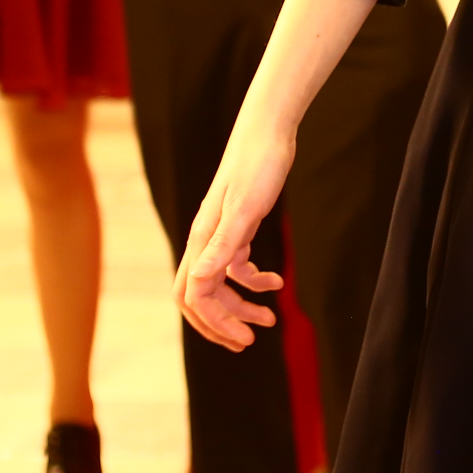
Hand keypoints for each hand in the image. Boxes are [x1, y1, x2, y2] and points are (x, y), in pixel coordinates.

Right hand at [176, 120, 296, 349]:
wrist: (269, 132)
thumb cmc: (258, 166)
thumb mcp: (245, 208)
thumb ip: (222, 246)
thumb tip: (199, 285)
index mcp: (201, 241)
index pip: (194, 296)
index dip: (214, 323)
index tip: (243, 337)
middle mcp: (205, 241)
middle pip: (200, 297)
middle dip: (222, 323)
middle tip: (250, 340)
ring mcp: (221, 235)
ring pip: (220, 285)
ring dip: (241, 306)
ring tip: (270, 319)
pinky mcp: (238, 227)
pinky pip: (238, 265)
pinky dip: (255, 280)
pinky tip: (278, 282)